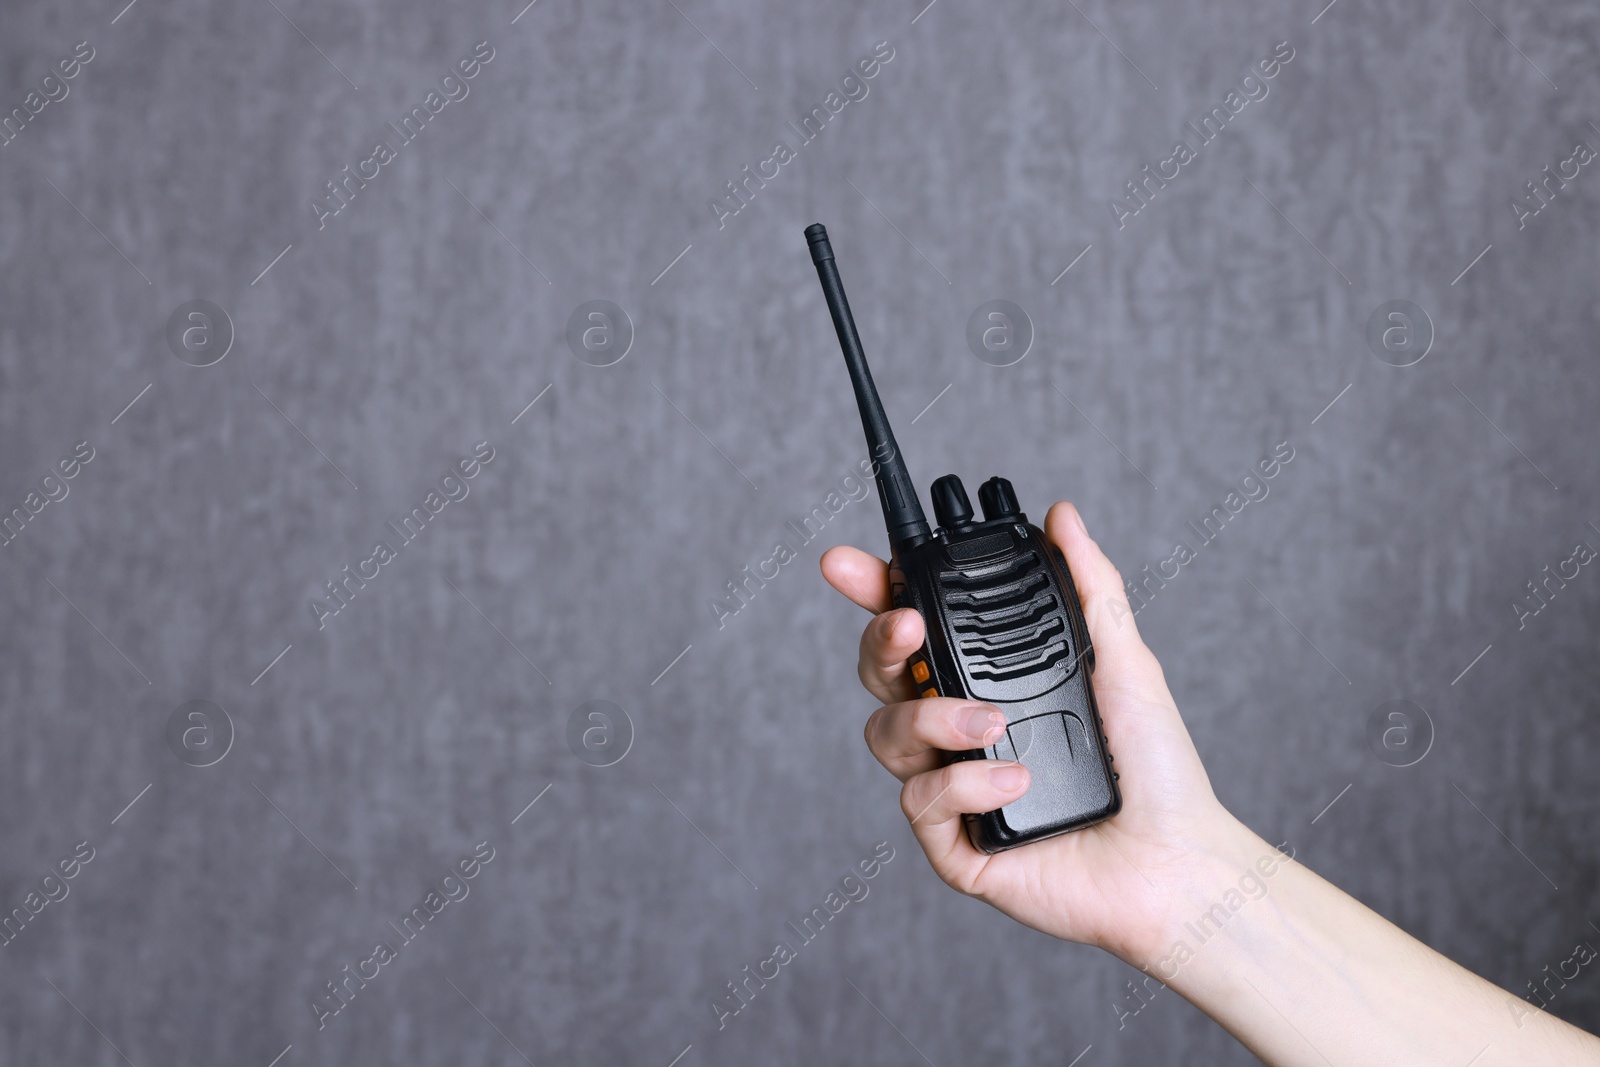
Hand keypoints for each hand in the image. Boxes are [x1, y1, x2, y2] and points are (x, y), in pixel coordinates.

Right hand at [821, 501, 1245, 962]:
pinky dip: (964, 781)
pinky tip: (1015, 780)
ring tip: (990, 724)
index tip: (849, 563)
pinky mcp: (953, 843)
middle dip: (880, 642)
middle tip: (908, 626)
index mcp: (990, 681)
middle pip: (881, 674)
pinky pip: (920, 799)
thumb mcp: (1126, 662)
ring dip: (929, 717)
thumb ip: (1089, 586)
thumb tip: (1063, 516)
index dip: (874, 592)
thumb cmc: (1157, 770)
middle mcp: (960, 730)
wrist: (1176, 864)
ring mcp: (952, 785)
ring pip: (885, 734)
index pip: (915, 628)